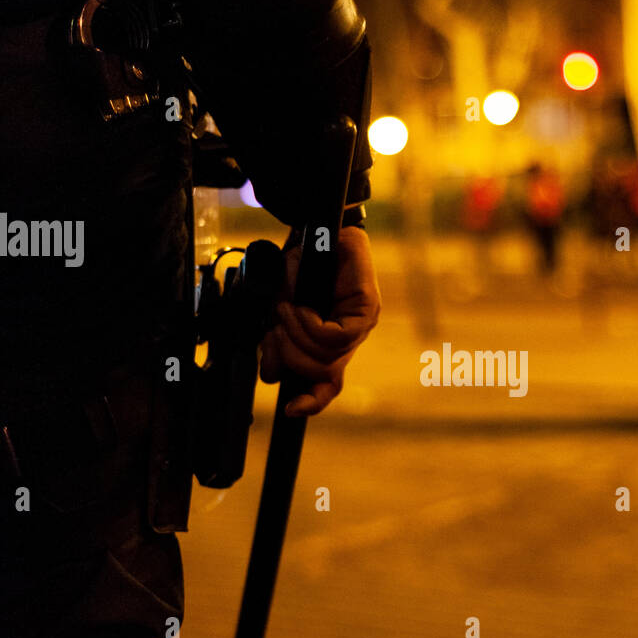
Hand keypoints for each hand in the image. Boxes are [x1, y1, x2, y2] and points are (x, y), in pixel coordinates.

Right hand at [258, 224, 380, 416]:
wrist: (317, 227)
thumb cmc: (300, 267)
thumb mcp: (282, 309)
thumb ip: (278, 343)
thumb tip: (270, 375)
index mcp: (334, 341)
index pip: (329, 384)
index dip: (312, 402)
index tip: (291, 410)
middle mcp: (352, 336)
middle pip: (321, 371)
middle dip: (289, 353)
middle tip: (275, 327)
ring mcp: (362, 324)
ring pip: (325, 355)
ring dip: (294, 333)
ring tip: (284, 308)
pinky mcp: (366, 309)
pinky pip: (333, 335)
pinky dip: (307, 325)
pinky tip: (297, 311)